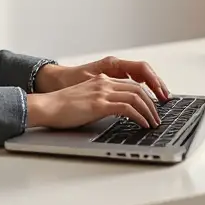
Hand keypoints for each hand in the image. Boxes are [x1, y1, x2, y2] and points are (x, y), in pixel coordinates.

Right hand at [26, 74, 161, 128]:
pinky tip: (143, 124)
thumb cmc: (62, 107)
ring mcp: (102, 92)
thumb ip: (101, 101)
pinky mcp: (99, 104)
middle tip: (157, 117)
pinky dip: (139, 116)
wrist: (47, 106)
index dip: (145, 96)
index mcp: (101, 80)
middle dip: (151, 104)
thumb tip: (117, 113)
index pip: (131, 84)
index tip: (152, 107)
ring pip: (136, 97)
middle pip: (137, 89)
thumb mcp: (86, 100)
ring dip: (148, 111)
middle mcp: (104, 83)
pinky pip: (127, 108)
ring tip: (153, 123)